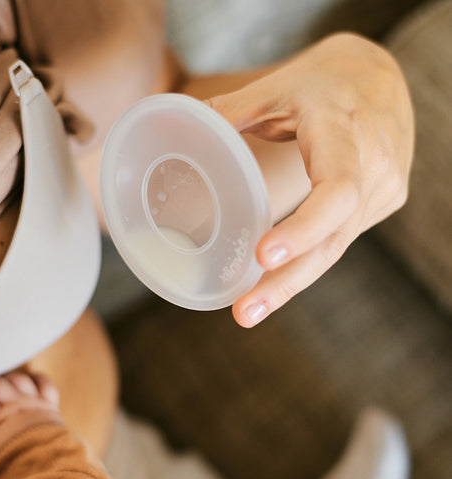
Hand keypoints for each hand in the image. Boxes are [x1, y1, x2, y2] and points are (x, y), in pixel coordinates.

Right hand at [0, 371, 60, 469]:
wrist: (43, 471)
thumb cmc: (9, 466)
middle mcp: (16, 405)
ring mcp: (35, 402)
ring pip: (18, 378)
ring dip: (6, 380)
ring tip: (0, 391)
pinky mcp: (50, 403)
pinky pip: (45, 382)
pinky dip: (37, 377)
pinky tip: (28, 380)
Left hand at [206, 33, 413, 326]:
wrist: (381, 78)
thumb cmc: (327, 81)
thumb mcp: (280, 85)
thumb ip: (234, 109)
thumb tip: (184, 130)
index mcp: (345, 129)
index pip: (337, 190)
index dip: (303, 228)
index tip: (261, 255)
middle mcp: (373, 165)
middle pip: (333, 237)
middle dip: (287, 281)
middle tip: (245, 313)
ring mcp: (384, 188)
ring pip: (335, 247)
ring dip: (292, 282)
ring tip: (249, 310)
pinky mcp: (380, 202)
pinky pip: (340, 239)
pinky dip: (307, 262)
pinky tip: (276, 282)